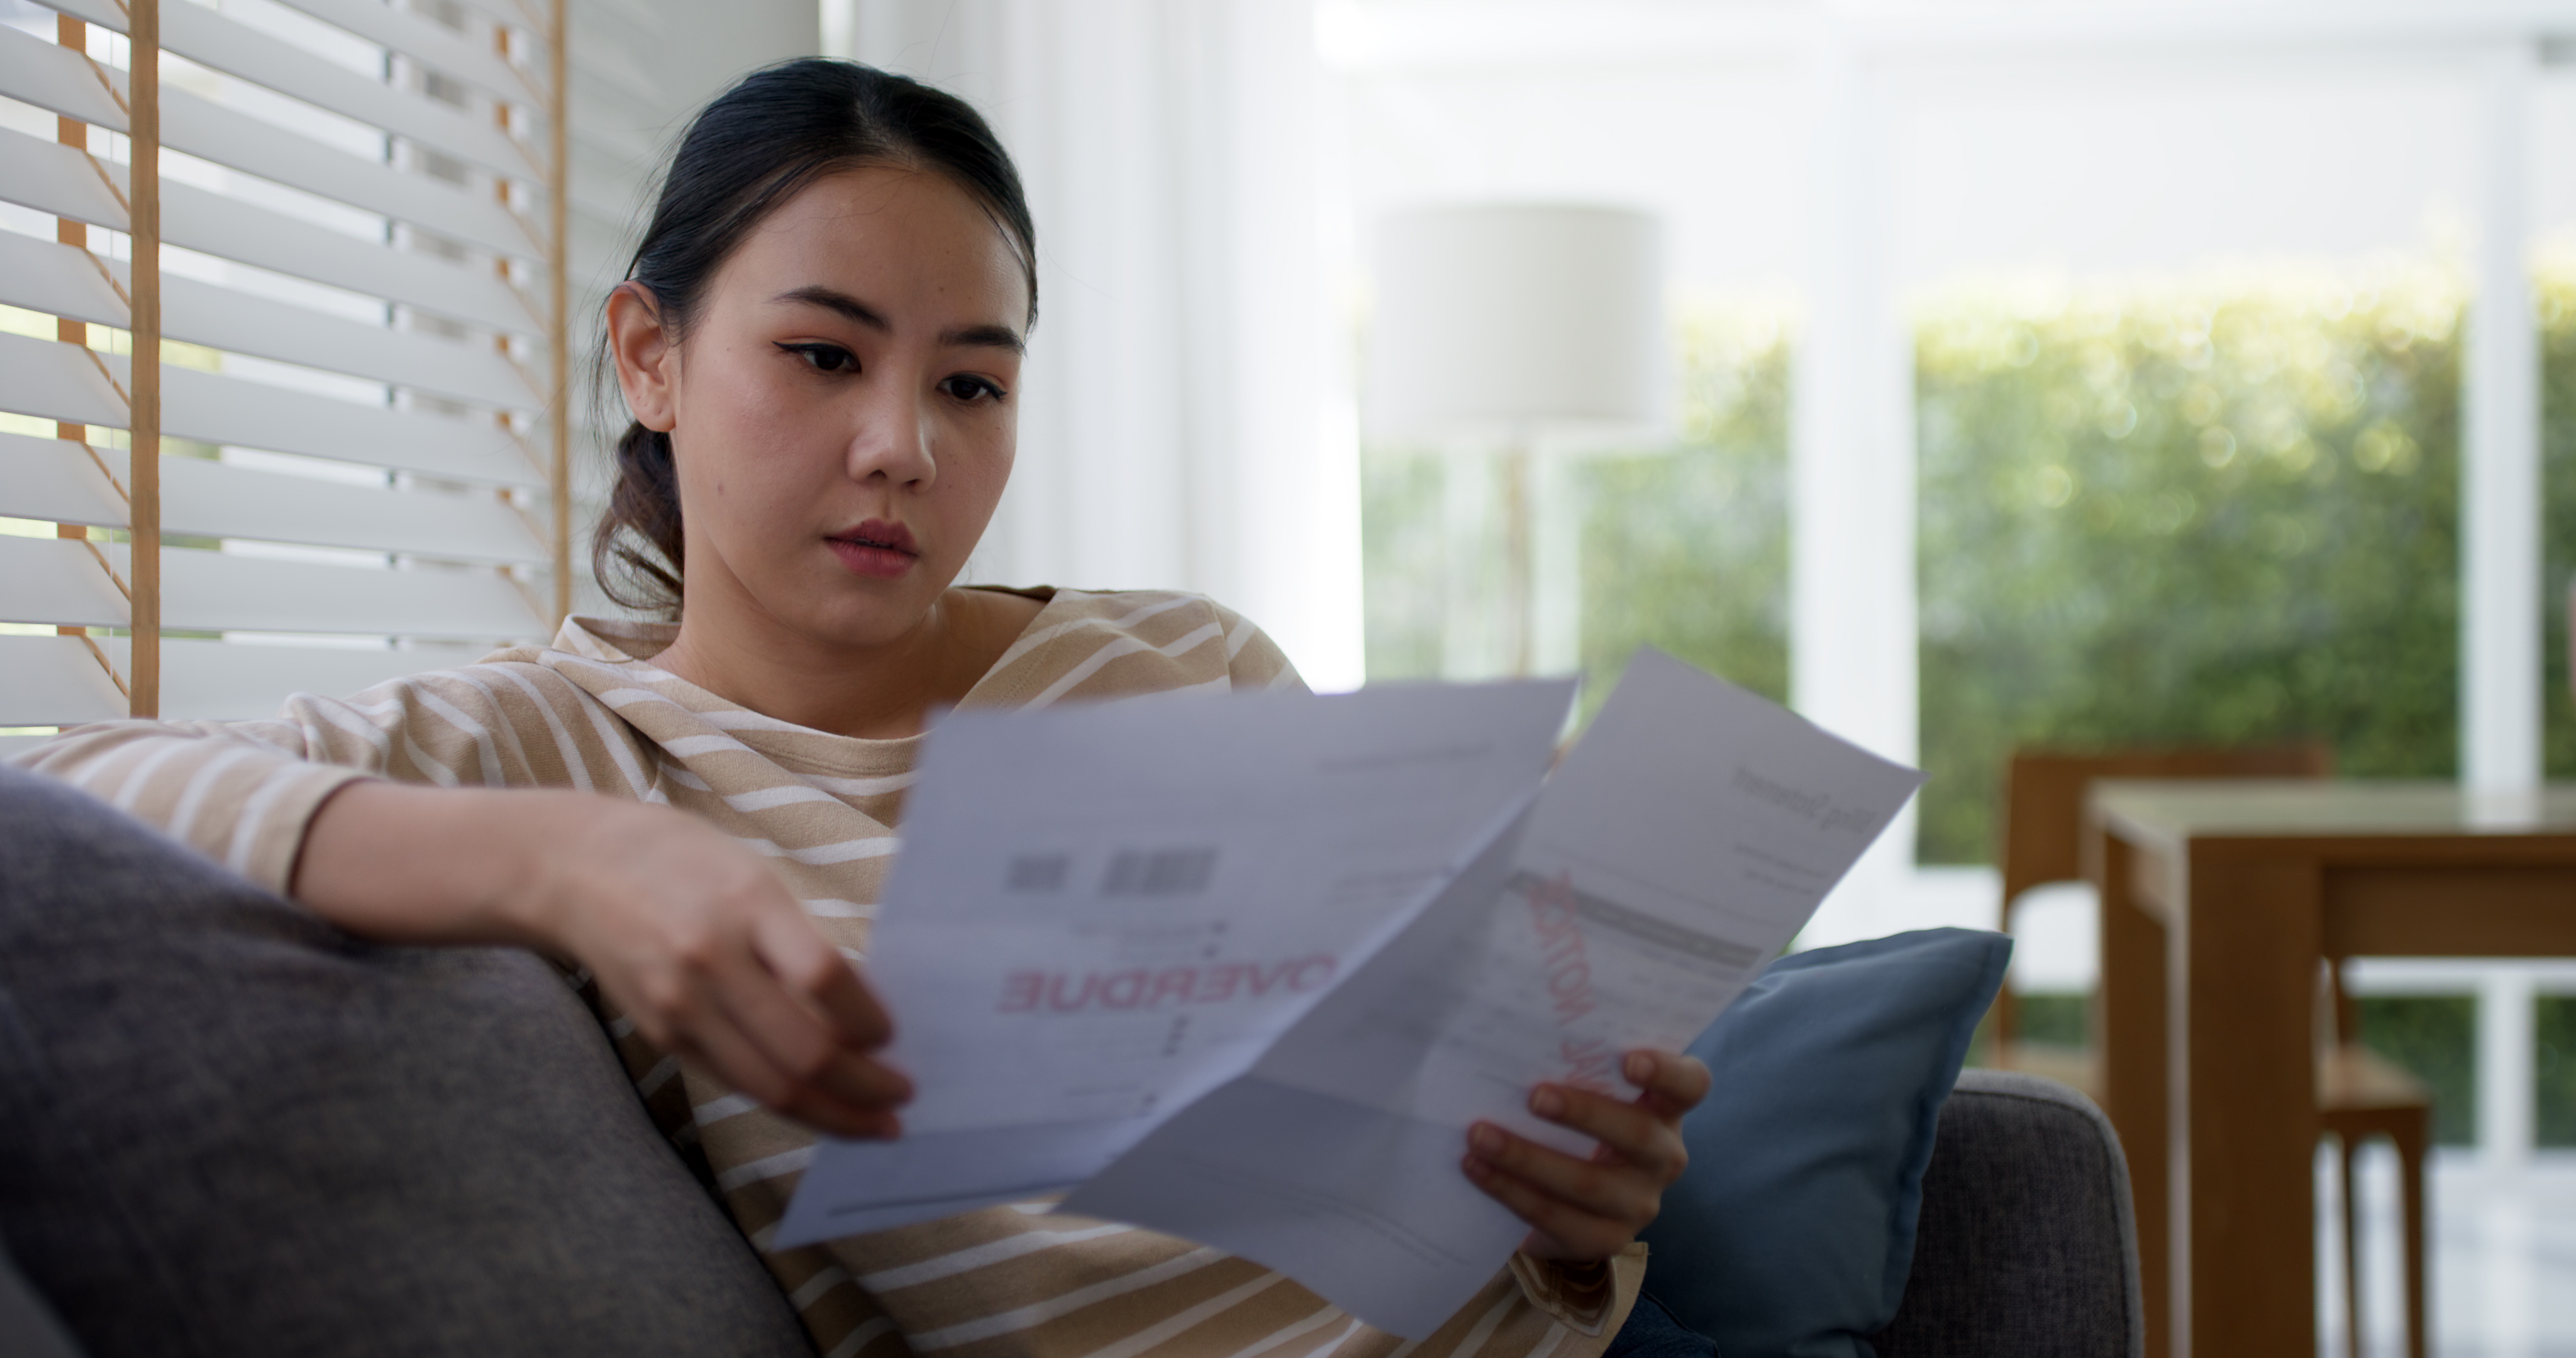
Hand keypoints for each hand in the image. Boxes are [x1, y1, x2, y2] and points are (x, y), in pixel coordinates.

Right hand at [296, 784, 910, 1138]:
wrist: (573, 869)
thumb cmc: (680, 860)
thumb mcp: (751, 873)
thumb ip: (799, 937)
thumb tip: (863, 1009)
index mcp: (746, 903)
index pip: (824, 978)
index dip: (868, 1020)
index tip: (894, 1038)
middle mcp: (710, 959)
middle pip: (802, 1049)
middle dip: (863, 1087)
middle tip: (901, 1097)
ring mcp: (680, 1004)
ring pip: (770, 1083)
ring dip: (832, 1114)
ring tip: (873, 1123)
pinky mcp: (661, 1034)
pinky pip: (736, 1080)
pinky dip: (785, 1101)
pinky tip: (819, 1107)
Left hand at [1462, 1049, 1709, 1260]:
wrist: (1564, 1197)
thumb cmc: (1572, 1121)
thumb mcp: (1582, 1089)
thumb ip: (1569, 1062)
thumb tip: (1513, 1028)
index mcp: (1665, 1108)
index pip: (1689, 1084)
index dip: (1666, 1072)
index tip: (1628, 1060)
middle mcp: (1663, 1155)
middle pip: (1638, 1134)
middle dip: (1584, 1113)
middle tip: (1534, 1096)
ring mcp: (1639, 1202)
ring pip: (1589, 1184)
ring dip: (1527, 1158)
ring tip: (1479, 1135)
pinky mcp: (1605, 1238)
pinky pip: (1556, 1217)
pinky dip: (1510, 1190)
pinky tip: (1476, 1168)